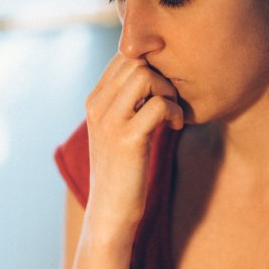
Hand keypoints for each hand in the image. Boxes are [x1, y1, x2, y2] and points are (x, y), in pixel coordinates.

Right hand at [83, 54, 183, 233]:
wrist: (110, 211)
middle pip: (135, 62)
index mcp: (94, 100)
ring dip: (168, 91)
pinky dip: (174, 112)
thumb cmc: (120, 171)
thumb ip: (125, 102)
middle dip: (162, 76)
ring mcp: (110, 121)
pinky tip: (174, 127)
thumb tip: (151, 76)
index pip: (122, 58)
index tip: (161, 92)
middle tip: (170, 102)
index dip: (150, 67)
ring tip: (171, 113)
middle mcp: (97, 106)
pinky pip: (159, 105)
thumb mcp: (116, 130)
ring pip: (145, 76)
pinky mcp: (127, 139)